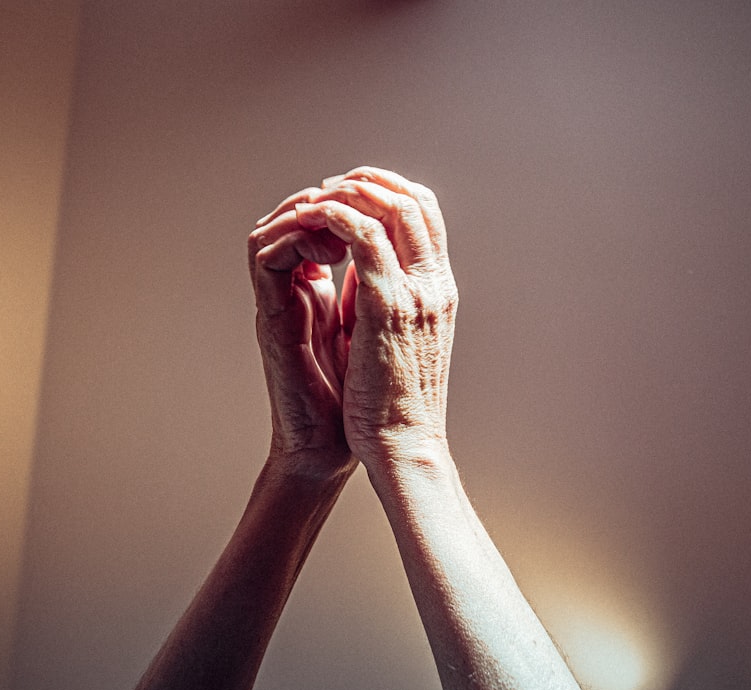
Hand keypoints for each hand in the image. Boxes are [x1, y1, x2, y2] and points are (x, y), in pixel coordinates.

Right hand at [247, 190, 357, 481]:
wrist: (335, 446)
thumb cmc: (359, 398)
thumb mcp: (377, 328)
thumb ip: (374, 291)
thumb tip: (400, 256)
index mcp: (320, 289)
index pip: (321, 223)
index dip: (349, 203)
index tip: (380, 206)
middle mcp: (294, 291)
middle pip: (291, 216)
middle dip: (327, 198)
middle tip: (357, 201)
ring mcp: (279, 303)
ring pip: (269, 229)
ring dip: (307, 214)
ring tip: (343, 220)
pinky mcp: (271, 319)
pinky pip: (265, 259)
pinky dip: (295, 239)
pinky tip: (332, 247)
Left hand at [293, 167, 457, 470]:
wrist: (405, 446)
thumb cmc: (396, 405)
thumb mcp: (399, 340)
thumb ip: (387, 298)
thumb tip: (363, 269)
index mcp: (440, 293)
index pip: (428, 217)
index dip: (390, 192)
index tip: (353, 195)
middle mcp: (435, 284)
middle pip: (415, 200)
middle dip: (369, 182)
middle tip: (330, 186)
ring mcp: (415, 292)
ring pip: (390, 207)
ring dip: (349, 192)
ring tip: (316, 199)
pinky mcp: (386, 305)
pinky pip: (361, 236)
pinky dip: (334, 216)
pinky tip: (310, 220)